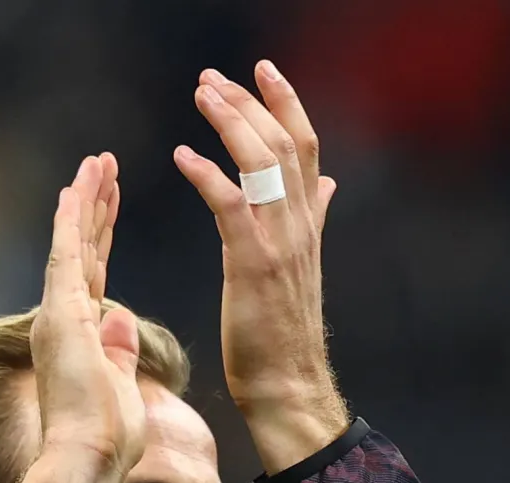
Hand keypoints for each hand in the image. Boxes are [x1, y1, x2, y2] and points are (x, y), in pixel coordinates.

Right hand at [21, 155, 144, 482]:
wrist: (88, 459)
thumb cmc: (107, 438)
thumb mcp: (121, 384)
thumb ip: (118, 350)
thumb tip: (122, 319)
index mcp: (81, 336)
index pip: (94, 273)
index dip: (102, 235)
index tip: (110, 201)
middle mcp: (63, 320)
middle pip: (82, 251)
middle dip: (95, 207)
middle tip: (105, 165)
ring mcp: (59, 315)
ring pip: (72, 244)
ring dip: (85, 201)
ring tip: (98, 162)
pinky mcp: (61, 314)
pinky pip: (66, 256)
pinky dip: (71, 220)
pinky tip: (76, 188)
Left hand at [175, 62, 348, 462]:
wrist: (287, 385)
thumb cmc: (283, 333)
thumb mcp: (302, 264)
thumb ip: (314, 218)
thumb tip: (326, 187)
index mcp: (308, 222)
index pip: (305, 146)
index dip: (286, 103)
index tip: (263, 71)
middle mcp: (300, 225)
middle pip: (284, 142)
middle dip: (249, 101)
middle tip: (213, 78)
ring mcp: (280, 243)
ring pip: (263, 162)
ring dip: (230, 121)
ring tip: (201, 96)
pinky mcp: (252, 264)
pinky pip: (230, 205)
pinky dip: (206, 174)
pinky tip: (183, 155)